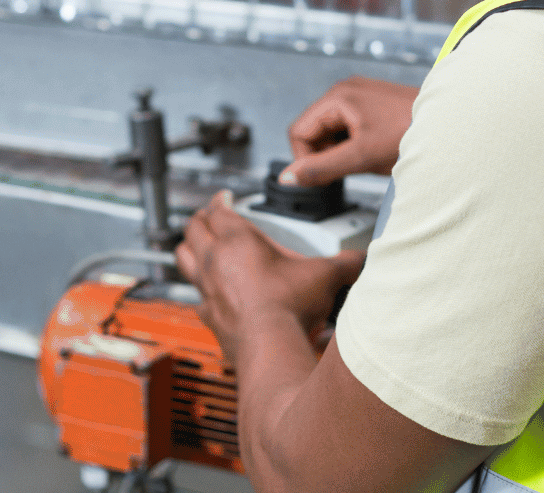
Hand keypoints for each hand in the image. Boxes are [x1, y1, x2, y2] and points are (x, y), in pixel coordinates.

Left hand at [175, 191, 364, 359]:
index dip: (221, 200)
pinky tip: (210, 295)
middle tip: (209, 218)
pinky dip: (200, 292)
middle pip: (192, 229)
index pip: (219, 209)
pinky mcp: (209, 316)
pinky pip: (196, 298)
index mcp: (238, 241)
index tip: (225, 197)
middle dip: (200, 220)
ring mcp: (208, 289)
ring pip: (183, 259)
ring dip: (189, 249)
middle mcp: (216, 261)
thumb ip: (345, 263)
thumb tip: (361, 259)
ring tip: (198, 247)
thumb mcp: (324, 276)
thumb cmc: (289, 307)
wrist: (271, 346)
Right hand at [282, 76, 417, 186]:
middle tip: (349, 170)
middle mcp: (346, 91)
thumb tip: (288, 178)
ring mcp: (361, 96)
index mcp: (338, 97)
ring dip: (341, 151)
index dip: (305, 160)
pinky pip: (350, 127)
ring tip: (367, 159)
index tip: (322, 179)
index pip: (299, 132)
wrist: (454, 126)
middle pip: (314, 131)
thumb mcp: (361, 157)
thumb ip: (322, 168)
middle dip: (325, 155)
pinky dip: (355, 144)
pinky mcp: (373, 104)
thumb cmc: (413, 134)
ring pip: (332, 131)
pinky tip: (375, 152)